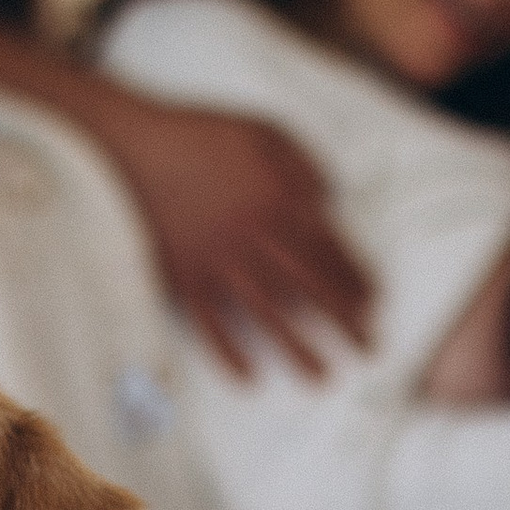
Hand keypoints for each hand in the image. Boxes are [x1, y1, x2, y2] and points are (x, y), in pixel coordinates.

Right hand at [92, 90, 373, 376]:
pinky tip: (249, 377)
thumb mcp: (265, 131)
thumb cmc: (201, 134)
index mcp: (278, 203)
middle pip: (309, 289)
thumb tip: (330, 200)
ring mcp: (217, 262)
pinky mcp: (184, 276)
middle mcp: (254, 239)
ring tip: (322, 377)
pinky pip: (209, 323)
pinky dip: (228, 353)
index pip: (330, 251)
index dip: (357, 280)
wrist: (134, 145)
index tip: (374, 304)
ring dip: (297, 350)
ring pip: (266, 315)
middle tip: (368, 349)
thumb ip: (306, 165)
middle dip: (344, 323)